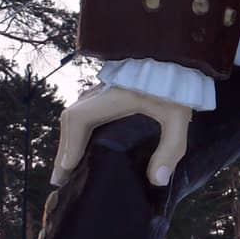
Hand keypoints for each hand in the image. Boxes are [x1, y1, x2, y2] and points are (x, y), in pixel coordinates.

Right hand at [51, 85, 193, 187]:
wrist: (178, 58)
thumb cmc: (177, 85)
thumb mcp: (178, 117)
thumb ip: (171, 148)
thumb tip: (158, 180)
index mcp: (114, 95)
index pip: (80, 118)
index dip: (71, 145)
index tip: (67, 169)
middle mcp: (102, 90)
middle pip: (72, 119)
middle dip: (65, 149)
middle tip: (61, 179)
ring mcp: (103, 87)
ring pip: (76, 114)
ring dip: (70, 139)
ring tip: (68, 166)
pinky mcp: (108, 88)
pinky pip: (84, 110)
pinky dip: (78, 129)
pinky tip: (82, 145)